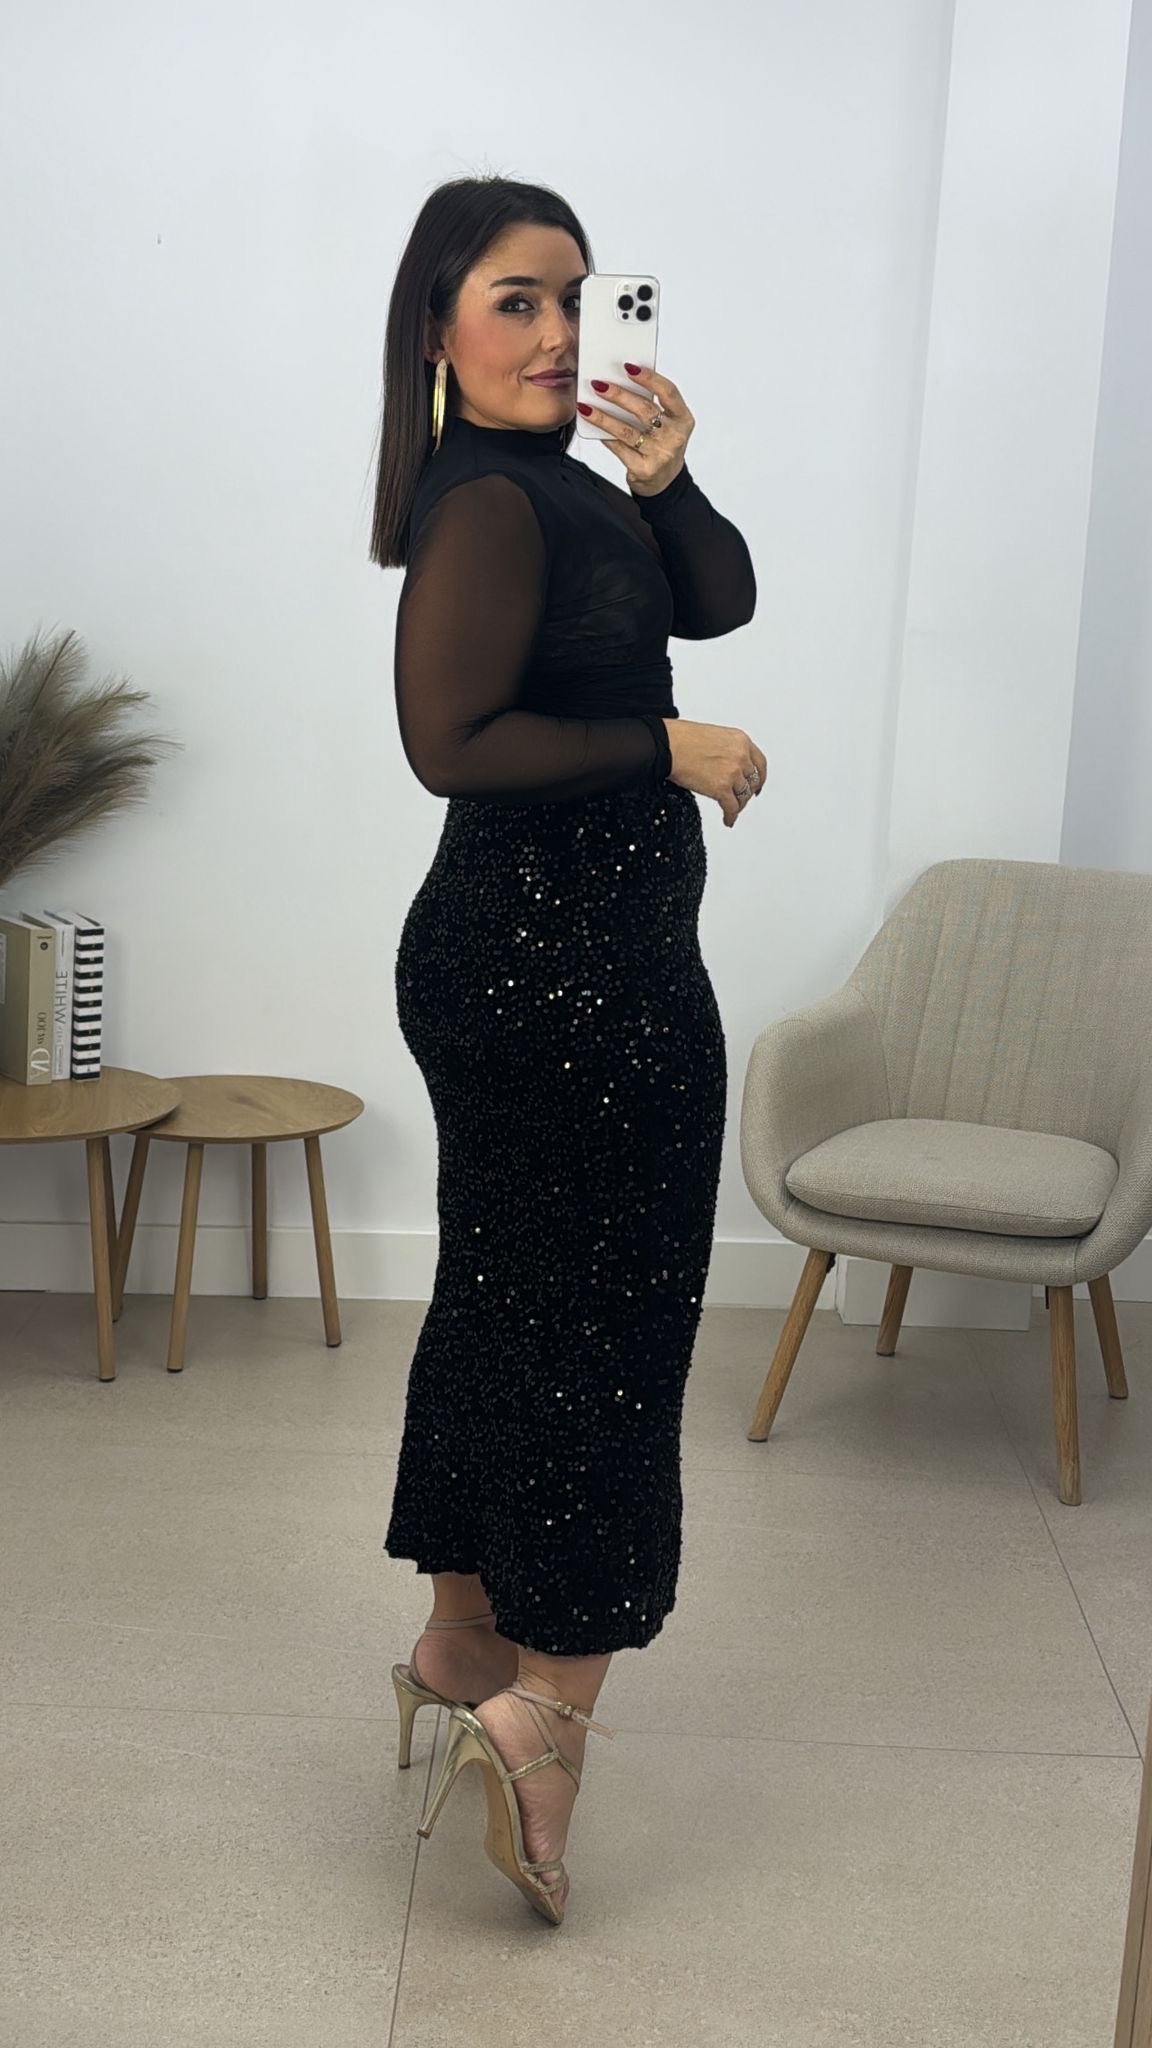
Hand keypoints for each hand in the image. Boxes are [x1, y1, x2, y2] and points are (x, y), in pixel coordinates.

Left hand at [576, 364, 694, 496]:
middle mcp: (675, 437)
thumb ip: (652, 404)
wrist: (663, 481)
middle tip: (599, 384)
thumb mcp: (666, 424)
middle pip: (644, 410)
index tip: (628, 367)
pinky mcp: (645, 469)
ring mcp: (660, 454)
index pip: (669, 392)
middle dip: (619, 395)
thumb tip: (619, 382)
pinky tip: (593, 427)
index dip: (649, 378)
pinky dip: (605, 436)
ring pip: (627, 431)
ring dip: (604, 417)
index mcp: (683, 419)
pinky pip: (620, 448)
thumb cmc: (661, 445)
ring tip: (587, 406)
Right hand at [663, 719, 767, 827]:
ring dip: (738, 805)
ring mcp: (733, 773)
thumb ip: (725, 750)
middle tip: (742, 799)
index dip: (760, 777)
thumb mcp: (713, 736)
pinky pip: (732, 808)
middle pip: (752, 781)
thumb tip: (724, 764)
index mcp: (740, 740)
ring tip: (732, 810)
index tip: (758, 785)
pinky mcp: (722, 789)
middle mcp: (740, 756)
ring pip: (743, 796)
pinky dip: (730, 816)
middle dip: (747, 792)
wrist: (667, 745)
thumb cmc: (680, 738)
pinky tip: (728, 819)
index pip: (759, 762)